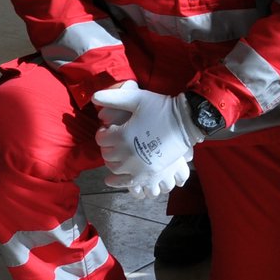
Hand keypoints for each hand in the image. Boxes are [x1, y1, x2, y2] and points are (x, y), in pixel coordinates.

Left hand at [91, 83, 202, 198]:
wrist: (186, 122)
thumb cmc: (161, 108)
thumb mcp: (136, 99)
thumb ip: (113, 98)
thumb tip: (94, 97)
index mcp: (122, 135)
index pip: (101, 139)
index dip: (103, 133)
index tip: (108, 129)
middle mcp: (126, 153)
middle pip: (107, 154)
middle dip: (108, 146)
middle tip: (113, 140)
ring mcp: (137, 166)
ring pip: (115, 168)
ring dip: (113, 161)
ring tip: (117, 155)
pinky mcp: (148, 174)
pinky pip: (128, 183)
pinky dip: (118, 182)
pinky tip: (112, 180)